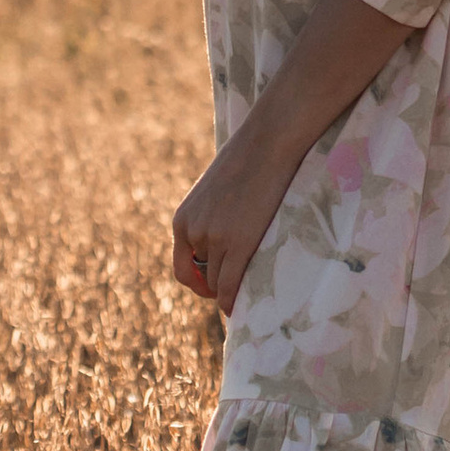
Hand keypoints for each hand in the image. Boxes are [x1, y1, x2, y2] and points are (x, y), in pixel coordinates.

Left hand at [170, 123, 293, 316]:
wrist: (267, 141)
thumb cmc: (246, 159)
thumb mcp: (214, 191)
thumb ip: (210, 217)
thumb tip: (221, 235)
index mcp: (182, 220)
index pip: (182, 267)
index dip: (198, 283)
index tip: (214, 287)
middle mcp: (193, 232)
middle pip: (201, 279)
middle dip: (216, 288)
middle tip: (236, 291)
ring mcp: (214, 238)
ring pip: (218, 283)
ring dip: (229, 291)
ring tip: (248, 290)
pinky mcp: (238, 242)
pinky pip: (230, 285)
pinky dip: (232, 302)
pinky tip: (239, 309)